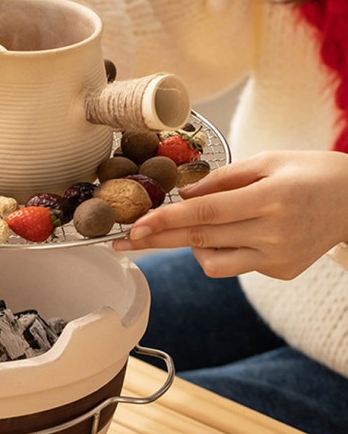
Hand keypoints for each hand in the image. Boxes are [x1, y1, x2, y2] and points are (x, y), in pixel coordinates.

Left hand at [112, 150, 347, 279]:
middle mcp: (274, 233)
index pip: (205, 213)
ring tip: (205, 224)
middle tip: (122, 242)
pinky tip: (241, 231)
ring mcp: (278, 258)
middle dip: (156, 241)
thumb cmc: (310, 172)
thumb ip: (222, 180)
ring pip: (213, 263)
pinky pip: (233, 265)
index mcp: (271, 198)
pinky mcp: (280, 272)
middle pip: (200, 239)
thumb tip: (182, 195)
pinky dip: (222, 249)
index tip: (134, 226)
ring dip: (194, 245)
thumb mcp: (267, 161)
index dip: (166, 220)